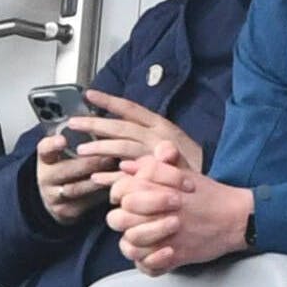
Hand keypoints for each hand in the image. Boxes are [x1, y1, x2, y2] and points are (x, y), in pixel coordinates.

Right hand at [37, 132, 115, 224]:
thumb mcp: (65, 153)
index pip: (44, 149)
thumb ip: (77, 138)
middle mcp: (46, 177)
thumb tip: (99, 117)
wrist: (54, 199)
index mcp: (46, 159)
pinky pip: (87, 204)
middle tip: (109, 155)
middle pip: (66, 170)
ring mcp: (55, 196)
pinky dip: (102, 196)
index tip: (63, 140)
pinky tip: (117, 189)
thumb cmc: (67, 168)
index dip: (53, 145)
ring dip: (99, 180)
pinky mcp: (67, 212)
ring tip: (117, 172)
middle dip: (89, 163)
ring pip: (78, 188)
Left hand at [67, 89, 203, 172]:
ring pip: (122, 148)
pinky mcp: (154, 177)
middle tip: (73, 123)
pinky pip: (128, 175)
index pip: (132, 109)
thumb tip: (123, 130)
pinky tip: (95, 177)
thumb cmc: (191, 166)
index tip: (89, 94)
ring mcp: (156, 157)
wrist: (214, 193)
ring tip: (81, 149)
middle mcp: (158, 137)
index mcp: (161, 126)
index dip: (110, 101)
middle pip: (121, 127)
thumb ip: (149, 138)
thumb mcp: (172, 145)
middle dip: (96, 124)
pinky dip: (110, 176)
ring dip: (100, 148)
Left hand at [104, 142, 253, 275]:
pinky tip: (157, 253)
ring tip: (145, 238)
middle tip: (136, 220)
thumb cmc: (207, 194)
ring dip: (134, 242)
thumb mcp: (180, 171)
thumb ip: (151, 167)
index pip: (120, 191)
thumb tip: (126, 167)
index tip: (125, 200)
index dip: (118, 196)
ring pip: (130, 244)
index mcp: (156, 187)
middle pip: (119, 219)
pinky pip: (148, 267)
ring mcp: (167, 236)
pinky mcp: (178, 256)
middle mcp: (158, 211)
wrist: (235, 216)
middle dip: (124, 220)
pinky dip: (149, 263)